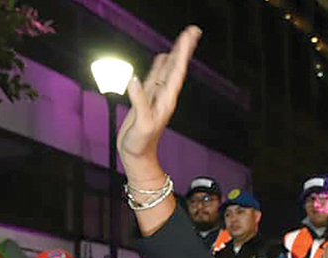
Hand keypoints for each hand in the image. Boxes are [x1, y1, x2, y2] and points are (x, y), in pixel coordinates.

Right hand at [117, 26, 202, 187]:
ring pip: (166, 69)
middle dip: (183, 48)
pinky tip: (162, 58)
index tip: (189, 37)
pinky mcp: (146, 99)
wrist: (137, 155)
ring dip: (174, 54)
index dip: (182, 53)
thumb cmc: (141, 143)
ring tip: (182, 40)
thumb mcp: (142, 123)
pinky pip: (154, 77)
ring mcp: (156, 96)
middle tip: (193, 31)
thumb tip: (134, 79)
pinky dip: (159, 65)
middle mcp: (164, 95)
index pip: (176, 70)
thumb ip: (140, 101)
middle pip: (175, 66)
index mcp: (166, 99)